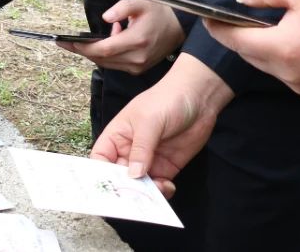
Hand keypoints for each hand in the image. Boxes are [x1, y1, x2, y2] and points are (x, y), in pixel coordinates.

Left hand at [60, 0, 184, 74]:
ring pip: (107, 63)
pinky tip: (108, 40)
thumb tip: (105, 17)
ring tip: (86, 39)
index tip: (67, 42)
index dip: (84, 47)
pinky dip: (105, 55)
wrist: (179, 27)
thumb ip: (121, 8)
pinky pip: (115, 64)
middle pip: (102, 59)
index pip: (103, 49)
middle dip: (82, 51)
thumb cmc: (158, 13)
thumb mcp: (140, 3)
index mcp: (137, 41)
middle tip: (66, 43)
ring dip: (93, 53)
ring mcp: (138, 66)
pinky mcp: (139, 69)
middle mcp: (137, 58)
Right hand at [90, 53, 232, 194]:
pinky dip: (162, 192)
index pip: (100, 159)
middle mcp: (129, 151)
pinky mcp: (167, 167)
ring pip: (140, 185)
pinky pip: (159, 186)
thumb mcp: (149, 122)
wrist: (199, 99)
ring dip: (145, 193)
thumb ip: (141, 149)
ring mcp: (148, 160)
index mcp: (116, 136)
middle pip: (119, 176)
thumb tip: (133, 176)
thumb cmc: (165, 101)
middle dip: (124, 189)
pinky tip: (168, 187)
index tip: (107, 188)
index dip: (99, 174)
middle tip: (132, 200)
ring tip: (155, 195)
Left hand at [205, 0, 299, 100]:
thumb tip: (241, 1)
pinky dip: (285, 63)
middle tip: (245, 20)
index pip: (235, 41)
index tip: (207, 19)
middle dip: (244, 38)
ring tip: (278, 31)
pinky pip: (287, 77)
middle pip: (250, 56)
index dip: (218, 29)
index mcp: (282, 49)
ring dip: (266, 51)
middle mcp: (289, 74)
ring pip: (268, 67)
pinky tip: (299, 47)